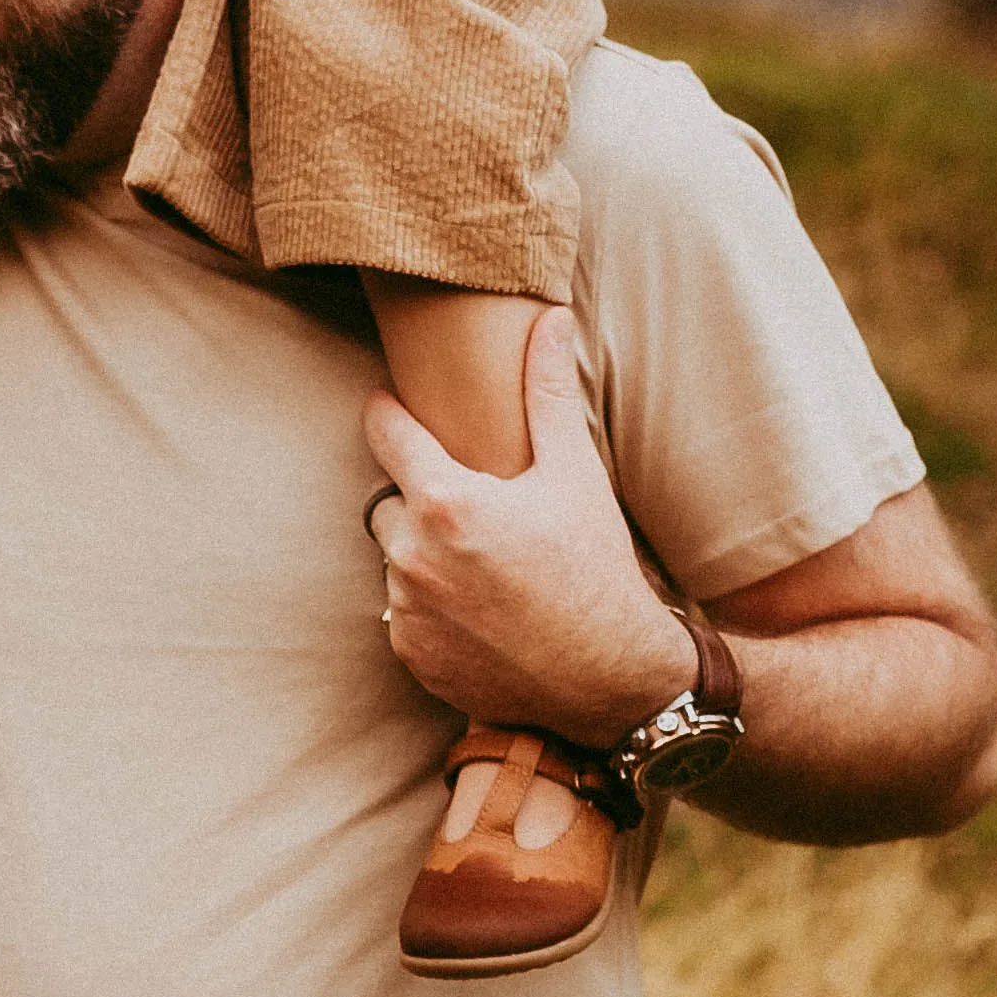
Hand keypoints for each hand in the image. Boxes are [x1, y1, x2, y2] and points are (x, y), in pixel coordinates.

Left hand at [360, 306, 685, 745]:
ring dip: (424, 554)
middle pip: (387, 502)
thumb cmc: (597, 569)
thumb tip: (550, 318)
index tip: (392, 405)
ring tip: (483, 563)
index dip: (389, 414)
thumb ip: (549, 393)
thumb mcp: (576, 475)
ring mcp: (407, 611)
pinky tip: (480, 607)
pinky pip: (404, 612)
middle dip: (419, 499)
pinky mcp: (411, 655)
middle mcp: (414, 557)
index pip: (385, 433)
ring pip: (395, 559)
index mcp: (447, 502)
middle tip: (471, 507)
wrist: (610, 678)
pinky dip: (431, 605)